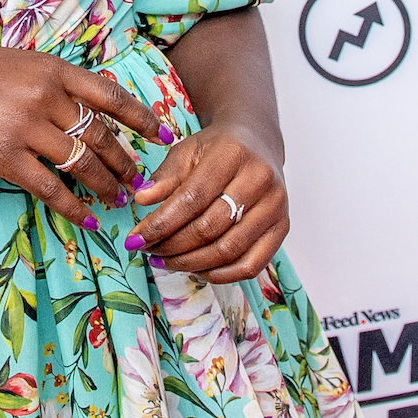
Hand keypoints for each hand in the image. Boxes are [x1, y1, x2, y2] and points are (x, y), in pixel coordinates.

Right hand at [0, 47, 164, 233]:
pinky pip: (51, 188)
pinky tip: (87, 218)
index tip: (162, 135)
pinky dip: (73, 207)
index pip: (110, 94)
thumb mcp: (16, 64)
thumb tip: (87, 106)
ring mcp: (25, 126)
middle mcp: (45, 95)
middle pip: (100, 134)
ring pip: (81, 163)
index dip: (141, 117)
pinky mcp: (4, 156)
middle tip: (137, 180)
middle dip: (124, 161)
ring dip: (105, 185)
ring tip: (116, 200)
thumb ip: (51, 81)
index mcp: (51, 68)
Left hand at [123, 121, 288, 283]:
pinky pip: (252, 265)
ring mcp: (275, 206)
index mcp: (232, 154)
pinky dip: (221, 274)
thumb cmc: (216, 149)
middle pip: (210, 227)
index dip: (160, 224)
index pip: (191, 199)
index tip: (134, 239)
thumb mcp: (186, 151)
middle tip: (148, 251)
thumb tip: (141, 200)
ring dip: (191, 263)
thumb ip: (164, 177)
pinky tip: (197, 269)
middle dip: (172, 246)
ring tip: (165, 261)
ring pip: (229, 250)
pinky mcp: (283, 227)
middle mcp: (260, 180)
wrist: (256, 143)